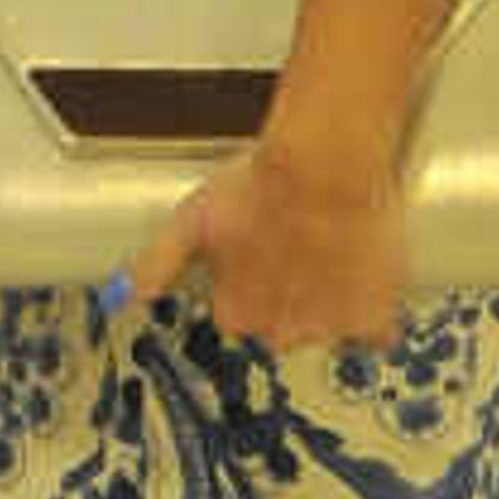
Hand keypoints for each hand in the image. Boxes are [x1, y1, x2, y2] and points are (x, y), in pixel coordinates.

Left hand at [118, 127, 408, 354]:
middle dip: (290, 292)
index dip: (252, 278)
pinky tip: (365, 277)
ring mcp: (327, 328)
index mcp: (235, 313)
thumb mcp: (191, 219)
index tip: (262, 251)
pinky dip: (370, 313)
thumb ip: (157, 262)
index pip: (240, 312)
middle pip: (282, 323)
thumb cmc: (261, 186)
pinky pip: (372, 331)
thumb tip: (126, 294)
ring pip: (325, 325)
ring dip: (328, 298)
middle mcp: (278, 331)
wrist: (326, 166)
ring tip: (331, 251)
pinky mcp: (371, 318)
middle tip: (299, 247)